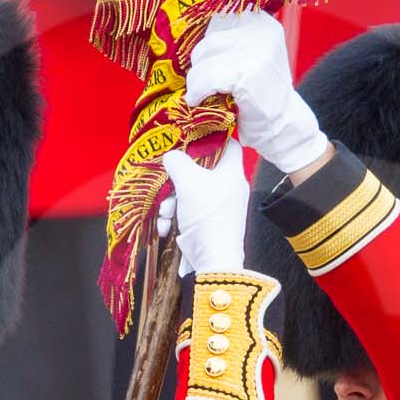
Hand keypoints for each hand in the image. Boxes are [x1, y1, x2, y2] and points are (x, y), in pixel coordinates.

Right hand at [157, 138, 249, 275]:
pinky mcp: (207, 225)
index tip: (191, 138)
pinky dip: (175, 218)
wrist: (212, 262)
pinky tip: (167, 227)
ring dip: (171, 202)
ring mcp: (217, 208)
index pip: (230, 145)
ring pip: (189, 193)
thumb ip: (178, 162)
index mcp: (232, 173)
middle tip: (168, 185)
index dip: (212, 138)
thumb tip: (171, 155)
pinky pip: (187, 212)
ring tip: (167, 214)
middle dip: (177, 179)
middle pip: (200, 170)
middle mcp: (228, 188)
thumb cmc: (207, 216)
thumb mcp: (189, 182)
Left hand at [184, 11, 328, 173]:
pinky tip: (196, 101)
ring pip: (205, 60)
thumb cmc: (263, 93)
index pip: (219, 20)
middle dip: (200, 63)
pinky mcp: (245, 74)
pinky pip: (207, 79)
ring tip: (198, 93)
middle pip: (210, 40)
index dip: (208, 43)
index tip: (207, 62)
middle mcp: (261, 32)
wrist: (283, 124)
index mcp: (263, 23)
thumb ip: (233, 40)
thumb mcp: (254, 56)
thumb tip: (195, 34)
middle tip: (201, 82)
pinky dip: (197, 92)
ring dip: (196, 80)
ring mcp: (255, 53)